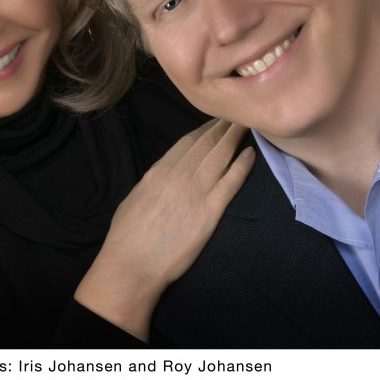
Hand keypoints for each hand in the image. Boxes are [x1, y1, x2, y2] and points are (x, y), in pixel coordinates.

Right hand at [74, 119, 253, 340]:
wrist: (132, 264)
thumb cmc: (127, 235)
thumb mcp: (136, 196)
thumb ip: (153, 181)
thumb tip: (165, 174)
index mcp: (159, 170)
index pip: (188, 142)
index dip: (205, 129)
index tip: (216, 120)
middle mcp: (179, 175)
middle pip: (207, 143)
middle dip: (223, 127)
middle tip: (237, 115)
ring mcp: (196, 192)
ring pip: (220, 156)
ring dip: (234, 138)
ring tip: (246, 125)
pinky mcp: (210, 212)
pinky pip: (230, 183)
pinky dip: (242, 166)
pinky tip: (251, 154)